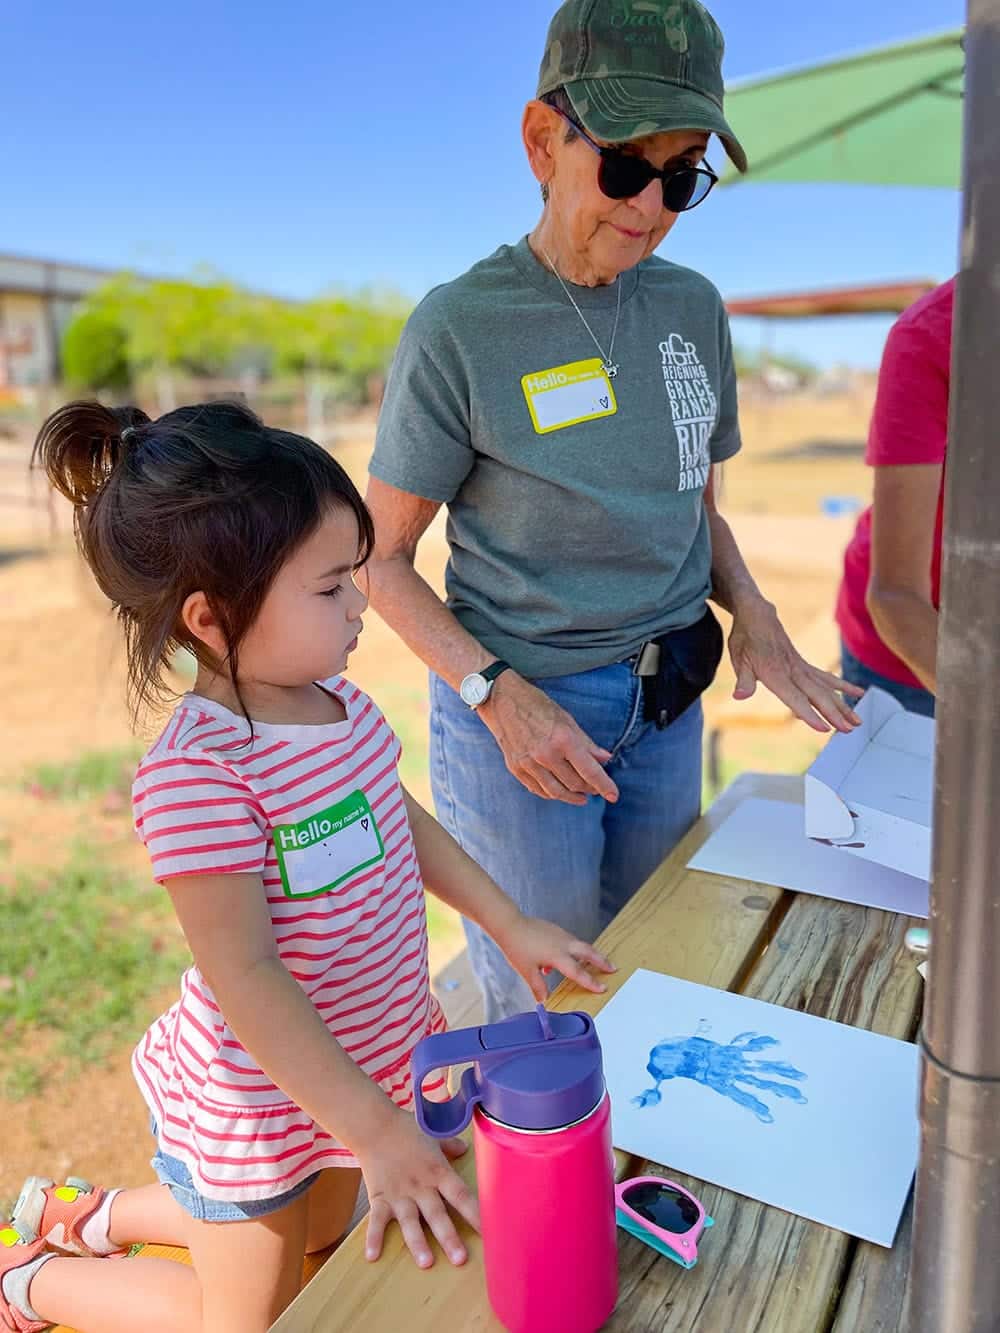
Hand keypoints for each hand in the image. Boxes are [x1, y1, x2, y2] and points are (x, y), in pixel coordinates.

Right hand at [358, 1107, 479, 1268]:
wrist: (373, 1125)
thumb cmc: (406, 1128)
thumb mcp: (433, 1134)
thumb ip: (450, 1146)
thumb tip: (464, 1150)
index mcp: (437, 1171)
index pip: (461, 1195)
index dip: (476, 1213)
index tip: (491, 1232)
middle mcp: (420, 1186)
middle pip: (437, 1214)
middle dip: (449, 1237)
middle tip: (461, 1259)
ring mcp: (399, 1194)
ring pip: (410, 1222)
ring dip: (418, 1243)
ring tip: (426, 1263)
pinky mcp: (379, 1197)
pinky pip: (376, 1220)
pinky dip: (373, 1238)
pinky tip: (372, 1256)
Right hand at [479, 673, 618, 805]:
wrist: (502, 700)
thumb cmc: (537, 705)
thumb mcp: (567, 720)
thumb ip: (587, 743)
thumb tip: (605, 759)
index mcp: (563, 740)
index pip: (590, 771)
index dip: (605, 785)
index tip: (614, 796)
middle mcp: (546, 755)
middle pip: (575, 784)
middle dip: (590, 789)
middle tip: (597, 789)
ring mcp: (529, 763)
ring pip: (557, 792)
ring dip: (572, 797)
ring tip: (582, 796)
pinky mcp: (516, 768)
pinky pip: (538, 789)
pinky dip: (552, 793)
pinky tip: (560, 791)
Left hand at [494, 912, 616, 1000]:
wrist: (510, 924)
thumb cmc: (517, 947)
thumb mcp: (527, 971)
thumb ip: (537, 986)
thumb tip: (543, 1000)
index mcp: (558, 956)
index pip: (578, 972)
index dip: (591, 982)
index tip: (602, 988)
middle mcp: (564, 944)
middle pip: (588, 952)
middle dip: (602, 961)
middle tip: (613, 968)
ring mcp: (561, 934)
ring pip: (581, 945)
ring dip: (590, 954)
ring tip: (596, 962)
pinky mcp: (556, 929)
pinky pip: (571, 940)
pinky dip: (576, 948)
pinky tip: (565, 957)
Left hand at [728, 598, 863, 732]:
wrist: (757, 614)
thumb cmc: (745, 639)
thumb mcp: (739, 659)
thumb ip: (744, 680)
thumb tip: (739, 696)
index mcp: (775, 673)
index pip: (795, 697)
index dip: (809, 713)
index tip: (824, 728)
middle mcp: (793, 671)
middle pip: (817, 695)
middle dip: (834, 714)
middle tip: (848, 730)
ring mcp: (802, 667)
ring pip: (827, 688)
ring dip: (843, 705)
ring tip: (857, 721)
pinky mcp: (805, 665)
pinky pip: (827, 677)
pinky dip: (843, 685)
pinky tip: (858, 692)